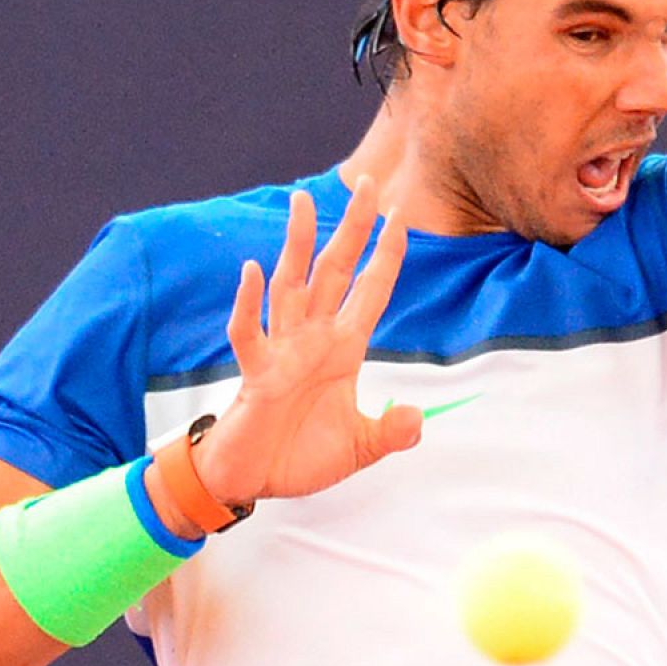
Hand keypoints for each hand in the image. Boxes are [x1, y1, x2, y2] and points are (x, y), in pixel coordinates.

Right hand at [190, 176, 418, 506]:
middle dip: (351, 229)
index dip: (384, 256)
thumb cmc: (299, 458)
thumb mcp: (359, 447)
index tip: (399, 217)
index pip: (369, 292)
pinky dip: (248, 304)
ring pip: (291, 286)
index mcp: (342, 350)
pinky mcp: (255, 375)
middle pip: (334, 271)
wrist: (252, 483)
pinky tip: (252, 270)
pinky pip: (249, 334)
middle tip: (365, 183)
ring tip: (303, 203)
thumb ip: (390, 432)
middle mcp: (312, 339)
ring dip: (298, 245)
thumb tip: (418, 418)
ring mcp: (281, 352)